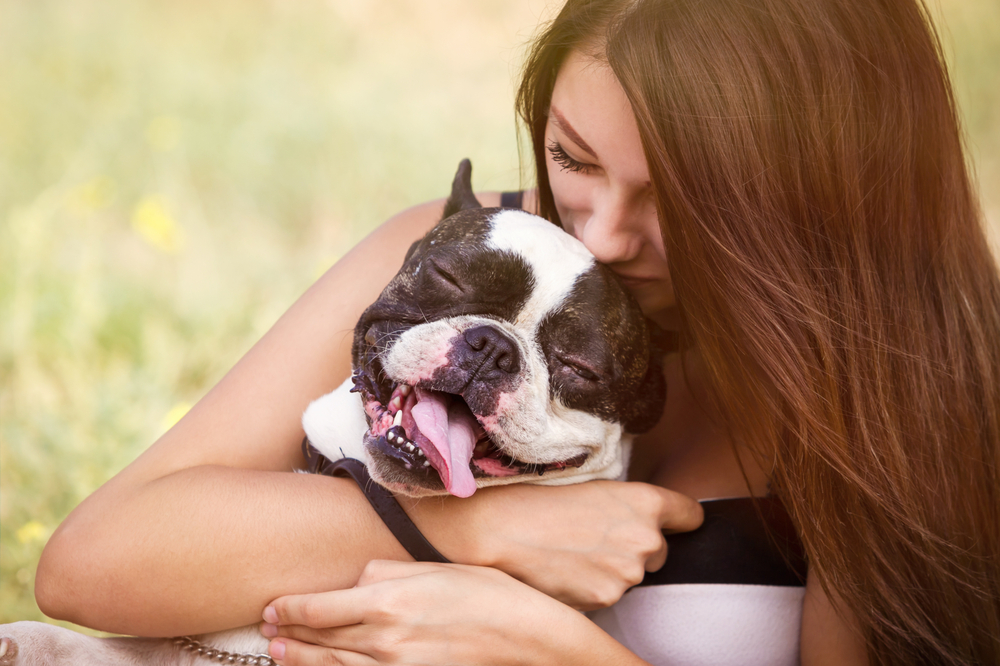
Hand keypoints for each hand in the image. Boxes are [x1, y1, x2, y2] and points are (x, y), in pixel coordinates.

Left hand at [259, 559, 587, 665]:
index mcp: (388, 599)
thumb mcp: (436, 568)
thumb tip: (357, 578)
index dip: (288, 608)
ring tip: (280, 654)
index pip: (319, 607)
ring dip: (301, 661)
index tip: (272, 606)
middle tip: (266, 630)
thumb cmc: (488, 595)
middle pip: (320, 639)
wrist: (528, 640)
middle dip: (289, 634)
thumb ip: (388, 571)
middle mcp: (384, 638)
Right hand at [408, 480, 702, 610]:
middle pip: (658, 551)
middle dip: (633, 548)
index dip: (678, 519)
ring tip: (572, 553)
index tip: (671, 523)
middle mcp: (645, 537)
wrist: (498, 528)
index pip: (689, 515)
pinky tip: (565, 572)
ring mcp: (628, 572)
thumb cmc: (538, 498)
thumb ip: (627, 507)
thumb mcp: (592, 487)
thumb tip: (643, 521)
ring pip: (632, 576)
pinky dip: (591, 588)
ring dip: (611, 570)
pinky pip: (608, 595)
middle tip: (592, 537)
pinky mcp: (606, 598)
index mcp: (645, 501)